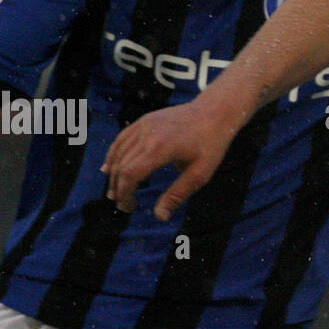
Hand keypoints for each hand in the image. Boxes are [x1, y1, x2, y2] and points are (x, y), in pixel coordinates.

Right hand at [101, 99, 234, 220]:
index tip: (129, 207)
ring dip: (114, 173)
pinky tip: (111, 167)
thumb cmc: (211, 143)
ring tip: (115, 191)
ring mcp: (144, 125)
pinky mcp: (145, 120)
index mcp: (161, 148)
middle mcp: (148, 134)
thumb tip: (160, 217)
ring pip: (118, 152)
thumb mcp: (200, 173)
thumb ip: (178, 195)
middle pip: (121, 165)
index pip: (130, 175)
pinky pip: (122, 139)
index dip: (124, 194)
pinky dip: (114, 155)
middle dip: (118, 187)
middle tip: (123, 203)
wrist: (216, 111)